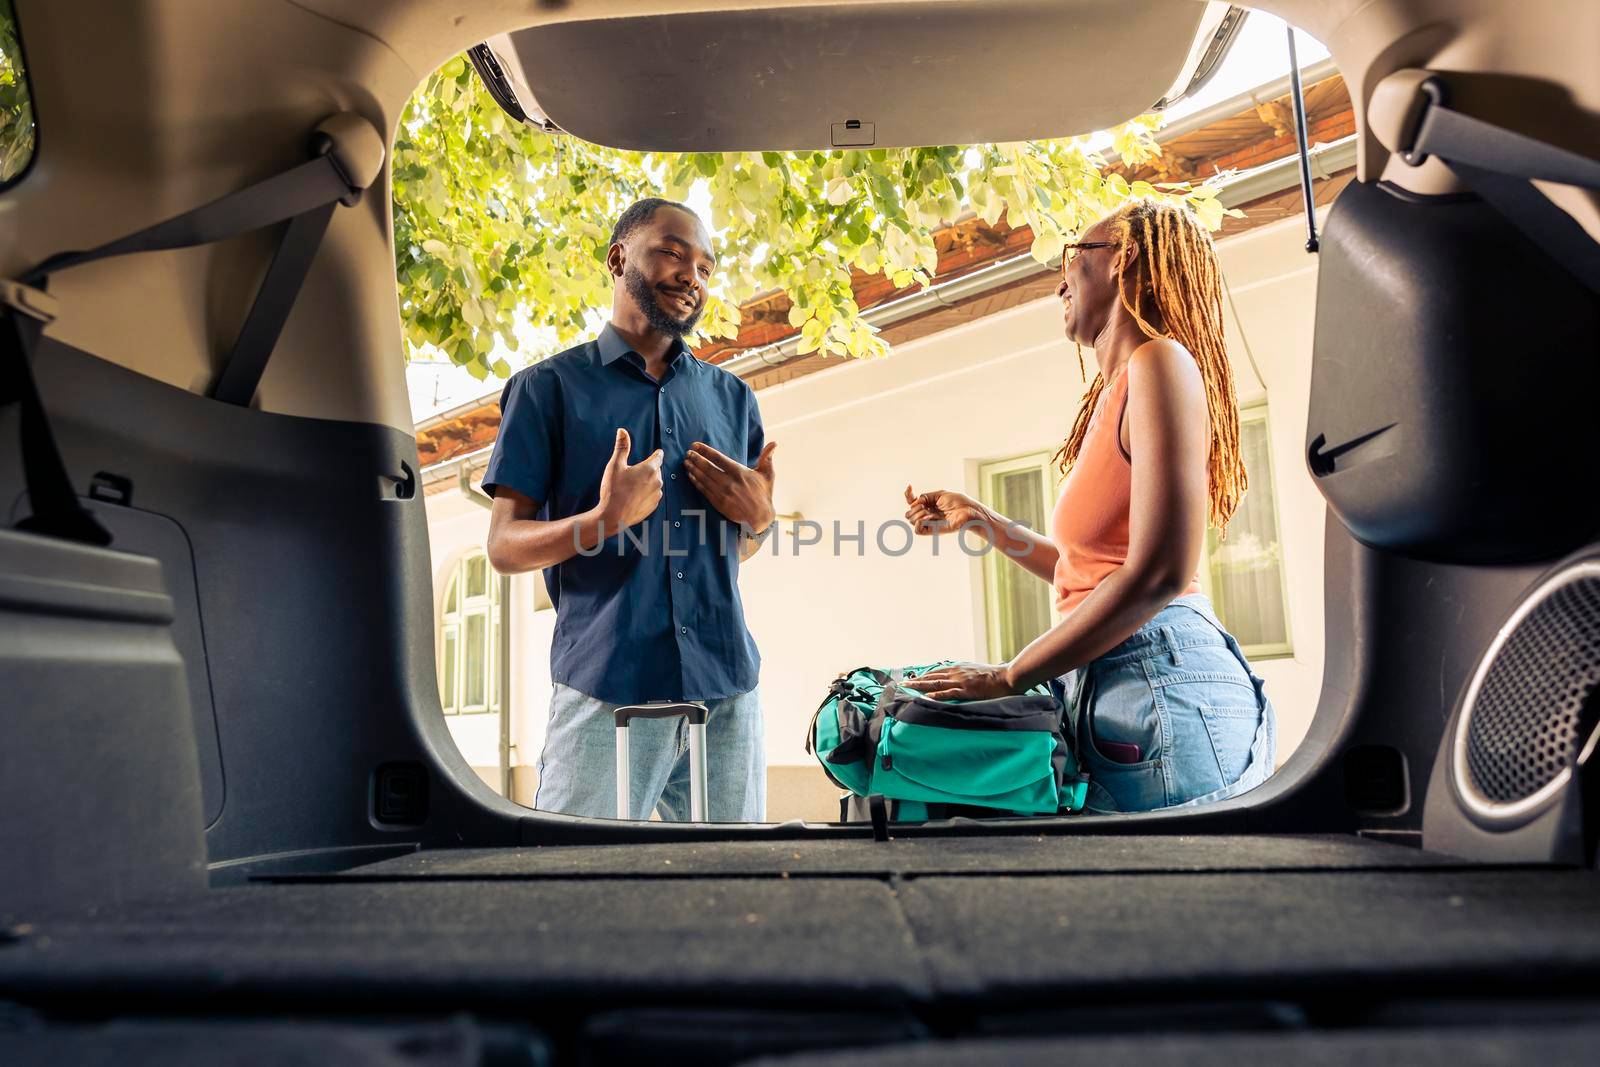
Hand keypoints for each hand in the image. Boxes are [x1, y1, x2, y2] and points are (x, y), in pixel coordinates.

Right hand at [597, 428, 663, 530]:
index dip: (656, 454)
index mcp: (649, 469)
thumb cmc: (613, 490)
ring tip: (631, 487)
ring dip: (647, 482)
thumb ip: (622, 447)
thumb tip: (622, 431)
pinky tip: (633, 497)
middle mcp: (657, 481)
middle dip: (647, 469)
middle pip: (656, 470)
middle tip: (633, 473)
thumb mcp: (615, 465)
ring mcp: (656, 494)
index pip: (659, 456)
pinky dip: (645, 494)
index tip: (656, 453)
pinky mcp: (654, 505)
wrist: (613, 516)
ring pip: (654, 483)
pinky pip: (652, 495)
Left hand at [685, 440, 776, 529]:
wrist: (760, 517)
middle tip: (688, 453)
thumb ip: (767, 458)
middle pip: (707, 467)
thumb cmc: (764, 494)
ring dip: (693, 469)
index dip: (705, 451)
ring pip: (704, 478)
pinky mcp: (719, 503)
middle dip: (696, 459)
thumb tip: (774, 443)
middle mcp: (729, 482)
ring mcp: (723, 493)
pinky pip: (704, 490)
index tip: (695, 445)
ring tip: (686, 462)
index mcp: (740, 472)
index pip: (718, 458)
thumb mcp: (768, 474)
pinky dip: (696, 482)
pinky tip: (690, 476)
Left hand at [901, 663, 1017, 700]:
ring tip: (907, 688)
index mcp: (959, 668)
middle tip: (902, 683)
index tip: (912, 678)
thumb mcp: (976, 671)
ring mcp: (961, 681)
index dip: (923, 675)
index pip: (936, 671)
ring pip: (936, 683)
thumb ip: (965, 674)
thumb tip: (958, 679)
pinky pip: (949, 693)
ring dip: (920, 685)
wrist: (1007, 676)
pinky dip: (937, 695)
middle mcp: (957, 672)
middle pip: (932, 676)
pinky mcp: (967, 690)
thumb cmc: (994, 676)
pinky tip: (927, 697)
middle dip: (916, 680)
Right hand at [904, 485, 986, 535]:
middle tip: (925, 506)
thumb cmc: (957, 501)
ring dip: (918, 513)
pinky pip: (918, 531)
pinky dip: (920, 522)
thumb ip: (925, 497)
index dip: (908, 494)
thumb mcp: (939, 494)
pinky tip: (929, 517)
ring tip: (930, 512)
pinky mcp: (933, 531)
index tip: (910, 486)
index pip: (912, 502)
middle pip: (909, 513)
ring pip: (912, 520)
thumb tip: (913, 504)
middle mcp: (927, 515)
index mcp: (928, 505)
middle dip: (914, 507)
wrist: (967, 510)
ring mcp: (929, 523)